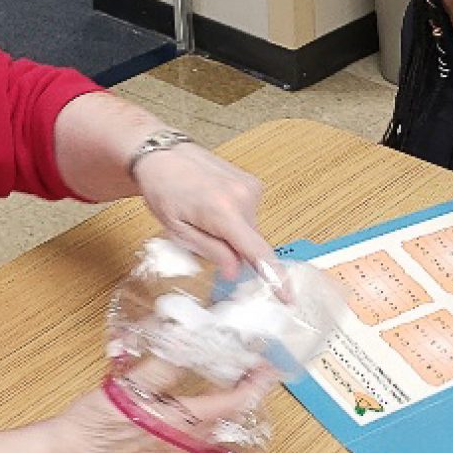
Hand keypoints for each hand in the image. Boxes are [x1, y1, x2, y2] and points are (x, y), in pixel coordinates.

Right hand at [36, 358, 278, 452]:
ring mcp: (176, 449)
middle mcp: (186, 441)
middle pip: (231, 415)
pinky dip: (208, 410)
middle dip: (246, 389)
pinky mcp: (164, 450)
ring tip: (232, 374)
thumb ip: (164, 364)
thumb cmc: (95, 425)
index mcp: (183, 424)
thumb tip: (188, 339)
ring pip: (216, 424)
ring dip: (228, 400)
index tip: (269, 364)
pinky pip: (199, 431)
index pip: (235, 403)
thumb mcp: (130, 387)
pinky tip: (199, 396)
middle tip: (253, 363)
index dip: (256, 383)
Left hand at [131, 144, 276, 279]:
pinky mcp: (253, 183)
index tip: (288, 298)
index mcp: (223, 211)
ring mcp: (251, 187)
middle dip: (232, 249)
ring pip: (249, 229)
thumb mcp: (178, 229)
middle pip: (250, 242)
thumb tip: (235, 271)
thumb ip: (210, 250)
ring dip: (231, 232)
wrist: (163, 154)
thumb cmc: (163, 189)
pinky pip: (248, 214)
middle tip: (201, 234)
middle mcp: (244, 197)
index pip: (257, 251)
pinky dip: (234, 218)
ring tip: (203, 213)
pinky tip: (213, 204)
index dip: (275, 278)